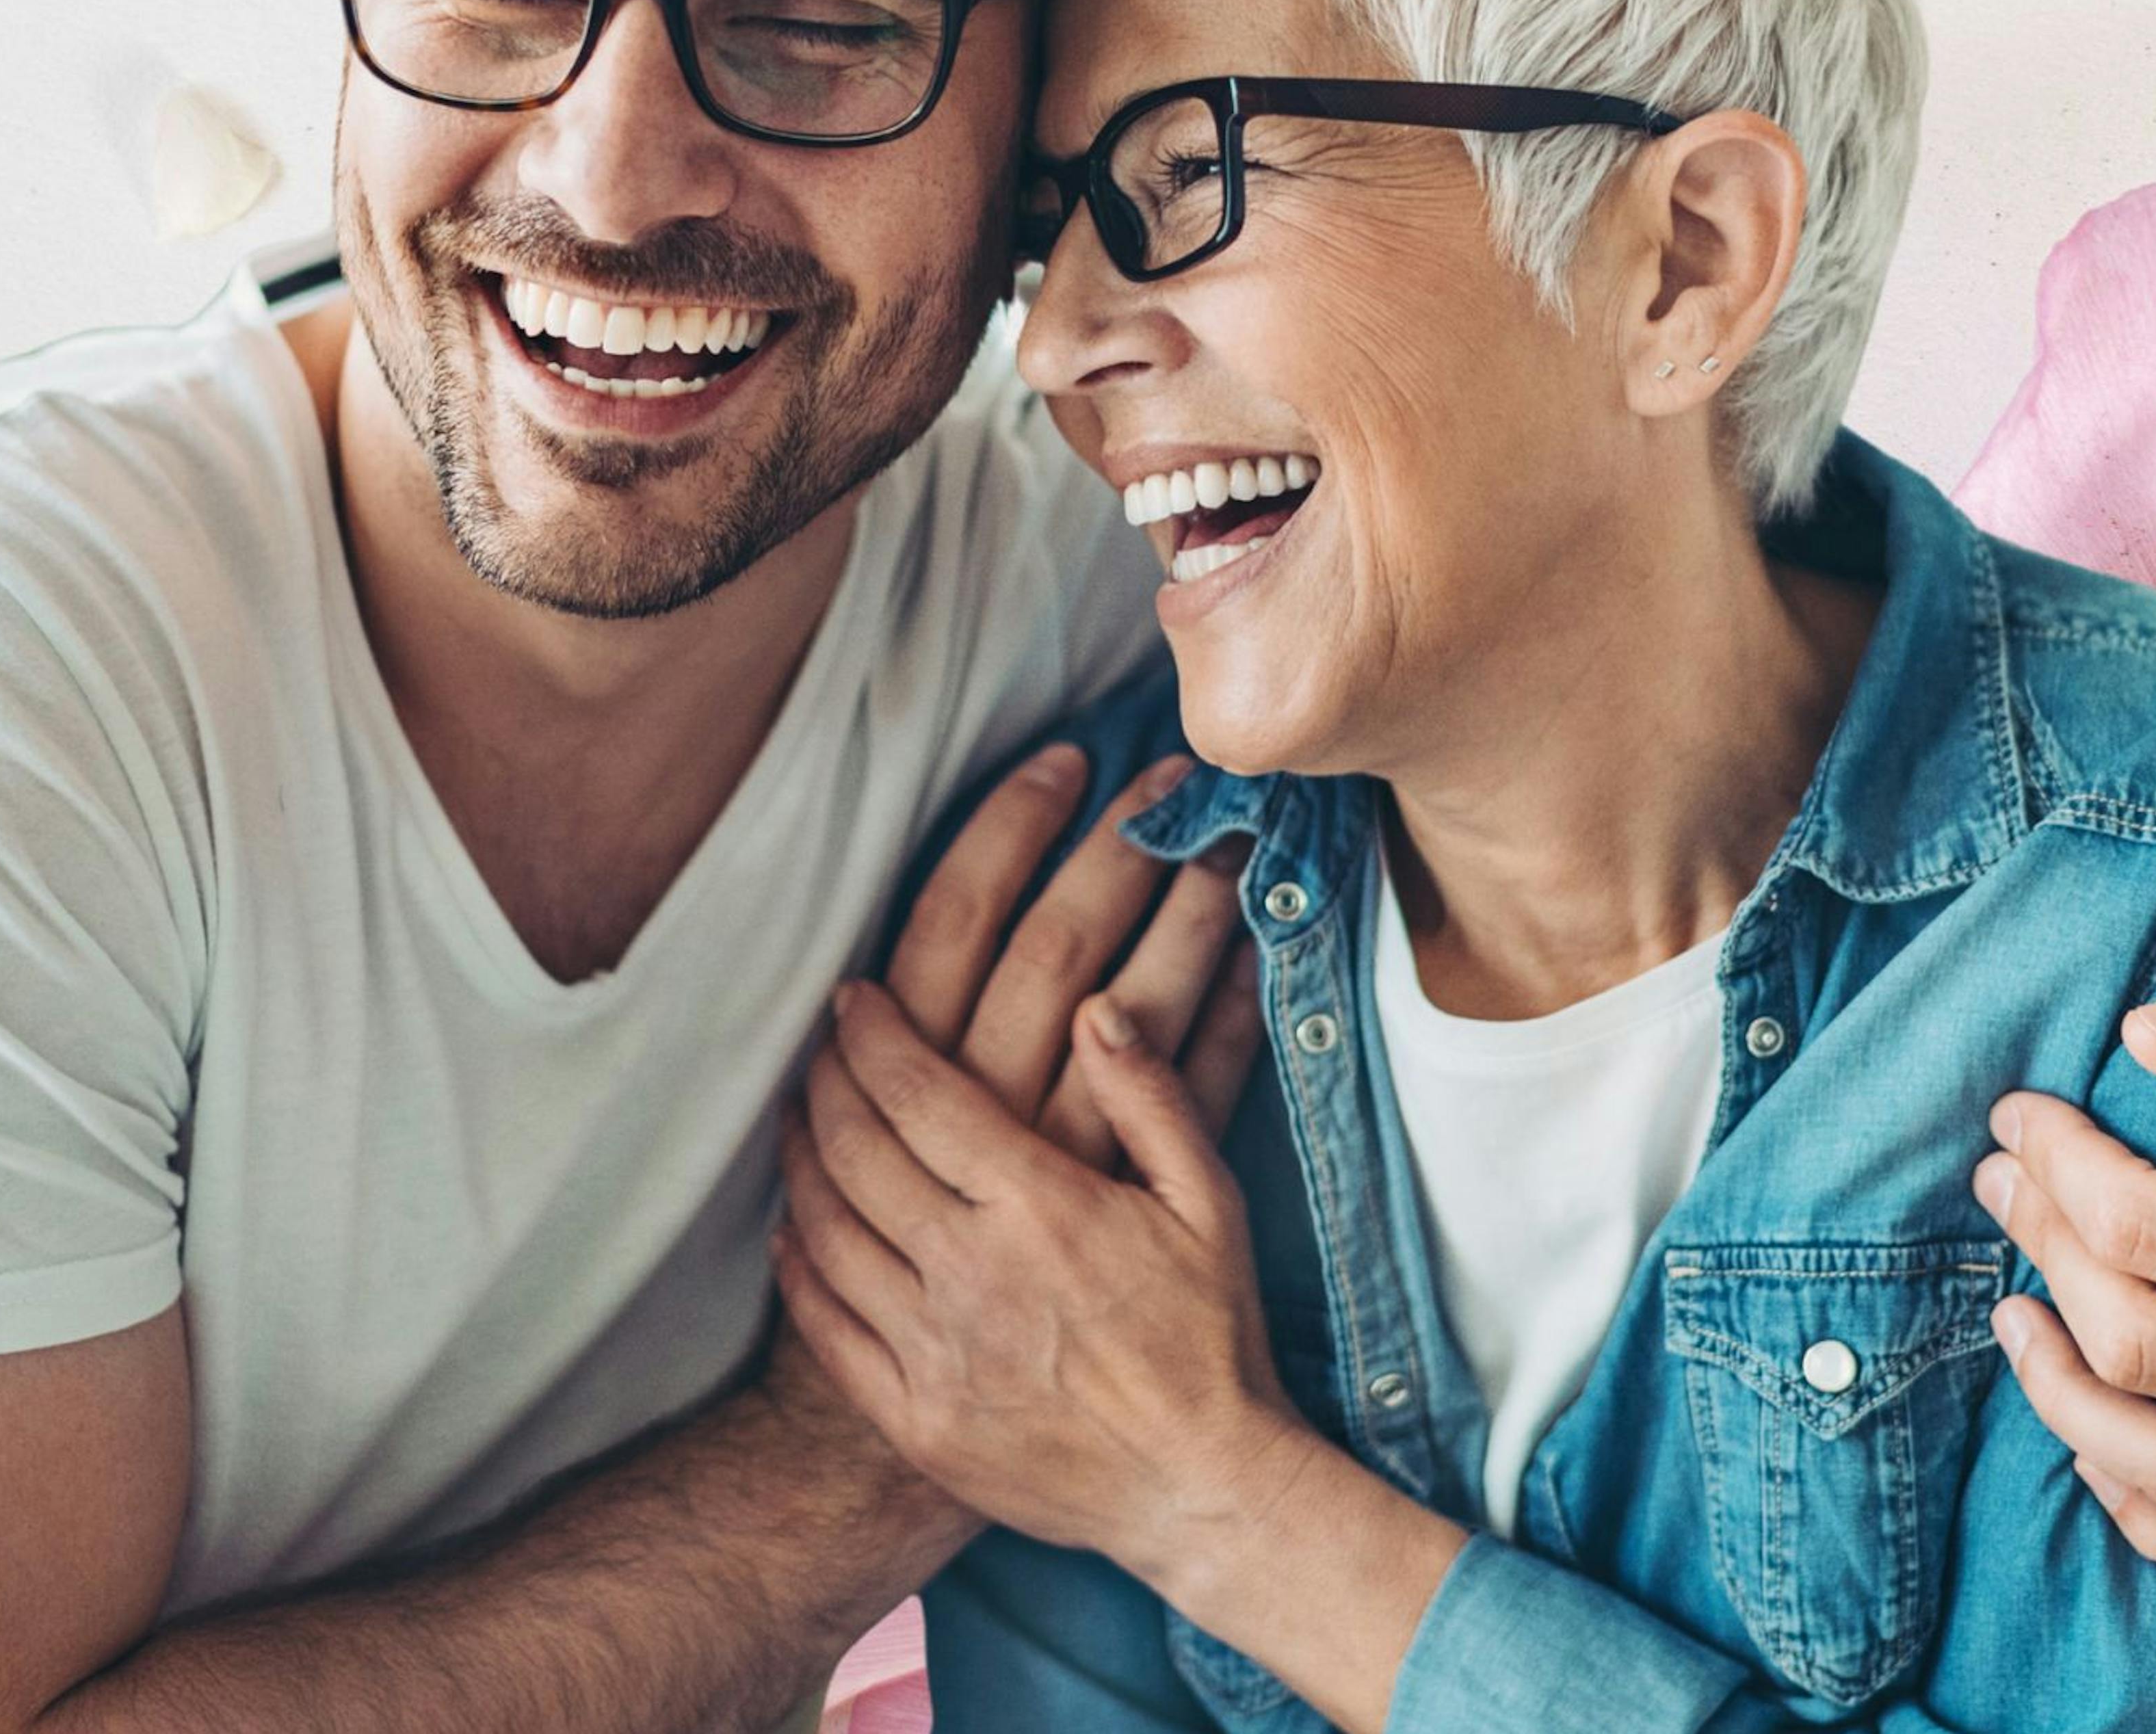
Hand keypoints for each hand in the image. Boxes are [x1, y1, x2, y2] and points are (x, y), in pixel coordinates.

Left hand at [774, 978, 1301, 1589]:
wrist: (1203, 1490)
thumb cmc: (1210, 1334)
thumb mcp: (1208, 1199)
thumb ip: (1148, 1095)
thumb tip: (1096, 1005)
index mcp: (1040, 1207)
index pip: (918, 1093)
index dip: (872, 1034)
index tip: (850, 997)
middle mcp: (972, 1274)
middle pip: (857, 1150)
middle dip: (826, 1082)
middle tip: (817, 1047)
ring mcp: (936, 1354)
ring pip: (828, 1232)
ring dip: (800, 1162)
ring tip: (795, 1119)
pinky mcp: (916, 1423)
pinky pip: (827, 1330)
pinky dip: (797, 1269)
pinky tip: (791, 1231)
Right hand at [876, 741, 1266, 1162]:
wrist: (972, 1393)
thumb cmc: (927, 1199)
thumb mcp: (894, 1101)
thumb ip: (916, 1014)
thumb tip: (960, 894)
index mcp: (917, 1063)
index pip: (955, 915)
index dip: (1010, 827)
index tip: (1066, 761)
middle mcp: (990, 1099)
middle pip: (1056, 946)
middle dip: (1118, 850)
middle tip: (1171, 779)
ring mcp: (1070, 1151)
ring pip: (1141, 1008)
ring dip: (1192, 915)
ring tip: (1234, 841)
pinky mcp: (1138, 1196)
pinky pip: (1201, 1092)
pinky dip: (1236, 1020)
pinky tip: (1262, 957)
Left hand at [1975, 953, 2155, 1582]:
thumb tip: (2142, 1037)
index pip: (2142, 1230)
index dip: (2053, 1164)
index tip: (2014, 1117)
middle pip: (2138, 1342)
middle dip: (2044, 1250)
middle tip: (1998, 1181)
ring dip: (2066, 1397)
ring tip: (2010, 1312)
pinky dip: (2154, 1514)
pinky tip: (2091, 1446)